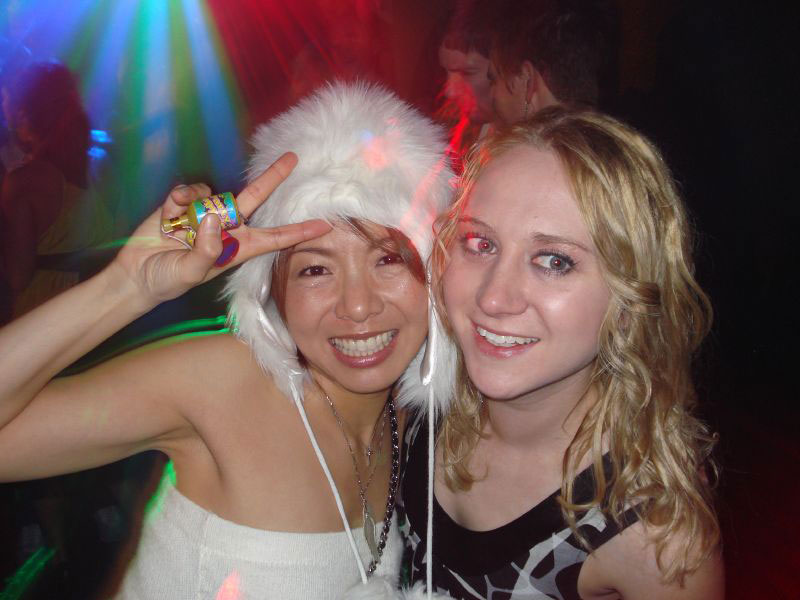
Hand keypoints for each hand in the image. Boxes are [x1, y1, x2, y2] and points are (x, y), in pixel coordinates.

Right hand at [111, 152, 329, 305]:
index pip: (274, 238)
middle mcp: (226, 228)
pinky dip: (180, 199)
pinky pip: (190, 192)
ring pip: (215, 194)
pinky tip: (169, 214)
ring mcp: (205, 214)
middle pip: (255, 198)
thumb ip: (206, 250)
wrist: (136, 275)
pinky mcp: (182, 204)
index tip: (324, 225)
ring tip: (179, 229)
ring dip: (200, 202)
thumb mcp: (190, 273)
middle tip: (293, 158)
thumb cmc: (168, 280)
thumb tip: (214, 219)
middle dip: (273, 177)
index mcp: (237, 249)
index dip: (299, 231)